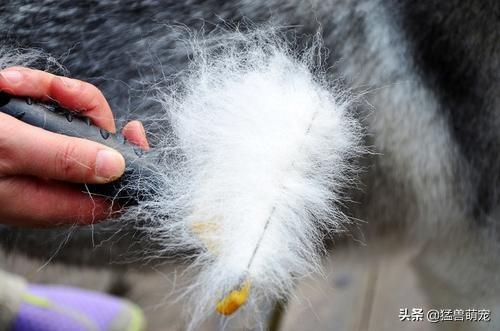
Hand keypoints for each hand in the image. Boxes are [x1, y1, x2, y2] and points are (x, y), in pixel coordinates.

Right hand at [0, 67, 148, 226]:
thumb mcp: (10, 152)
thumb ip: (63, 160)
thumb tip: (117, 167)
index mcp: (53, 200)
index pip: (114, 195)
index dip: (134, 166)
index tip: (134, 129)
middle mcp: (51, 180)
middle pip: (99, 146)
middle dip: (83, 110)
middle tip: (59, 93)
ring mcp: (39, 155)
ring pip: (74, 120)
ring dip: (50, 92)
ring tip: (12, 83)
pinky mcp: (27, 133)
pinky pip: (47, 107)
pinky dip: (31, 87)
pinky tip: (5, 83)